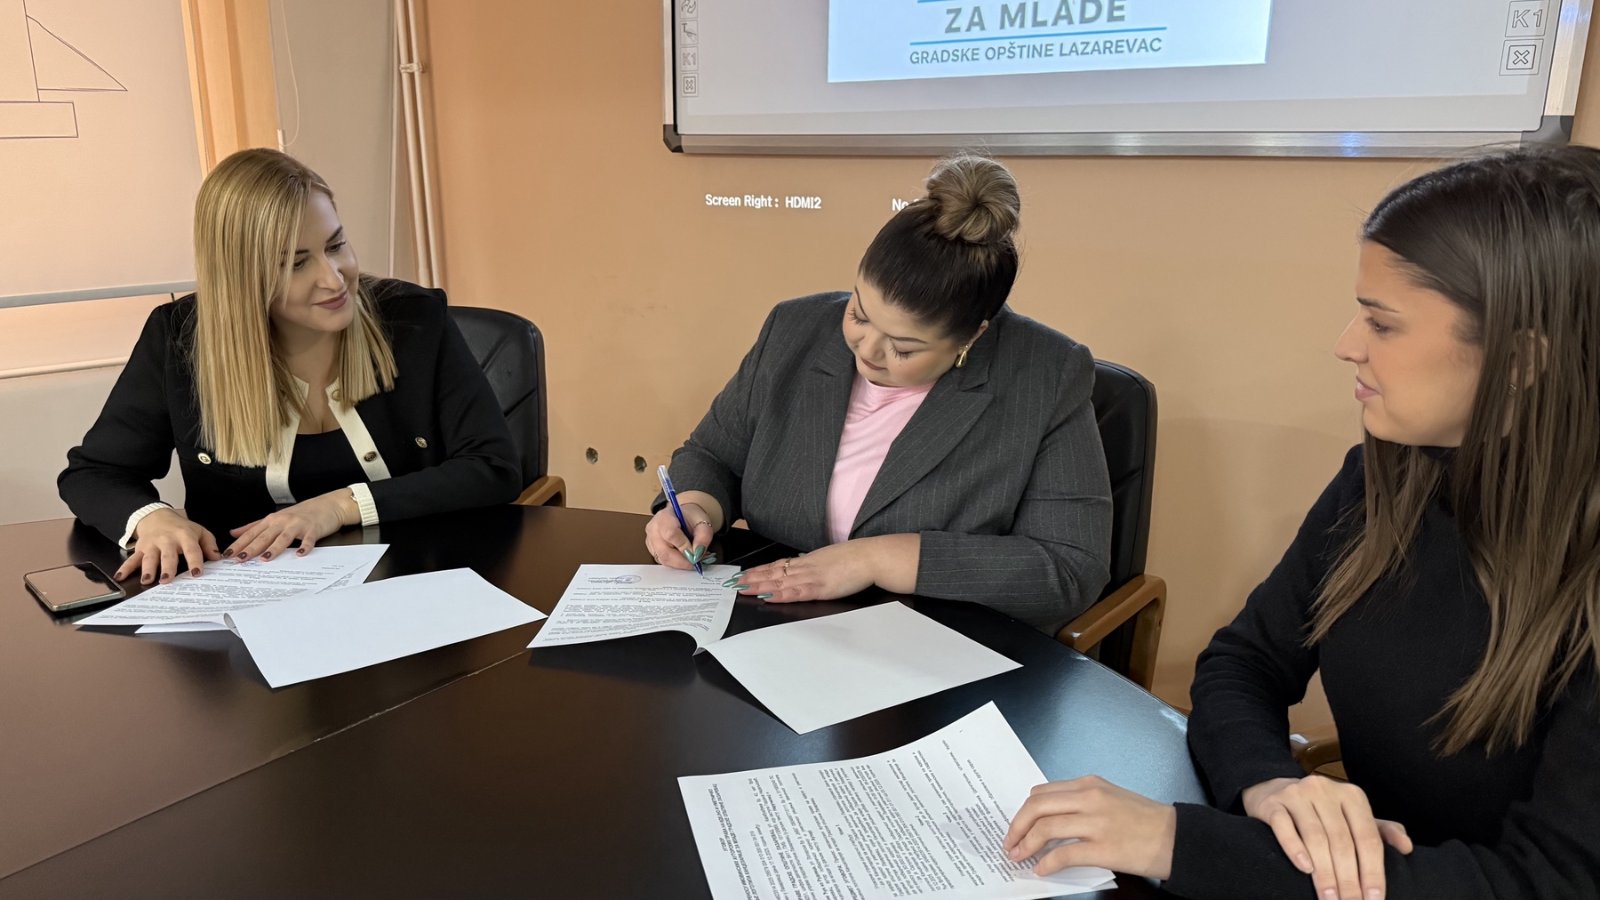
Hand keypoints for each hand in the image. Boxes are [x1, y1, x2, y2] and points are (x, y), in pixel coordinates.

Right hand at [116, 508, 222, 584]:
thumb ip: (210, 545)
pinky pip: (131, 559)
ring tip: (147, 580)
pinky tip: (119, 577)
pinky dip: (125, 568)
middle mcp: (167, 540)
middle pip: (168, 555)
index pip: (192, 550)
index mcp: (184, 536)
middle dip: (167, 567)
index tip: (197, 573)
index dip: (195, 561)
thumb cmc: (181, 528)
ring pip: (149, 557)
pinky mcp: (140, 549)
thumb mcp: (199, 531)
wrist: (157, 516)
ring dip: (147, 569)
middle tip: (167, 579)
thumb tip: (218, 558)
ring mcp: (152, 545)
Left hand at [225, 490, 356, 560]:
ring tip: (264, 558)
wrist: (328, 505)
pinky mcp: (313, 529)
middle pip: (264, 536)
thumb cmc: (302, 513)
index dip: (239, 544)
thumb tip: (233, 533)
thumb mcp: (275, 518)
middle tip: (240, 560)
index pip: (251, 534)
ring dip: (274, 548)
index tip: (227, 555)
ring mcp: (298, 525)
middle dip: (251, 548)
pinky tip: (300, 555)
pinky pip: (308, 540)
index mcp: (272, 520)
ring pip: (283, 538)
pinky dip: (304, 547)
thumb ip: (254, 526)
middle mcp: (283, 522)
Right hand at [643, 502, 715, 569]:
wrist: (681, 516)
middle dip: (683, 561)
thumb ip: (703, 536)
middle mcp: (653, 529)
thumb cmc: (690, 517)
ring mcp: (650, 541)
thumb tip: (698, 553)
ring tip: (692, 558)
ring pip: (663, 559)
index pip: (670, 534)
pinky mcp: (652, 550)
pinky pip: (663, 561)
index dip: (684, 547)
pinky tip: (683, 558)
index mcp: (664, 517)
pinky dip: (675, 563)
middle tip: (696, 562)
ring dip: (680, 563)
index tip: (696, 553)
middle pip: (664, 552)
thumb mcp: (703, 522)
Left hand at [731, 540, 879, 602]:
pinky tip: (769, 597)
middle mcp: (805, 567)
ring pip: (780, 582)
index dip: (760, 570)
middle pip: (774, 573)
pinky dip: (781, 595)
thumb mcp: (829, 559)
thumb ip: (815, 565)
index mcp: (807, 561)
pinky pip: (796, 592)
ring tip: (743, 590)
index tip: (745, 574)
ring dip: (760, 586)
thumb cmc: (854, 559)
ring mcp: (811, 577)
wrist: (870, 557)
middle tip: (734, 584)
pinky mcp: (820, 587)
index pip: (778, 565)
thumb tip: (803, 567)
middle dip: (753, 579)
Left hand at [1003, 776, 1175, 879]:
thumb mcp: (1111, 798)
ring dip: (1026, 844)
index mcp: (1090, 784)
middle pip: (1037, 807)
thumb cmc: (1146, 820)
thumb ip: (1081, 802)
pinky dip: (1047, 862)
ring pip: (1045, 828)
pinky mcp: (1104, 848)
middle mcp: (1090, 797)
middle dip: (1017, 825)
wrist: (1177, 837)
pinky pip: (1064, 854)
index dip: (1024, 810)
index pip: (1042, 792)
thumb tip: (1050, 819)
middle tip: (1009, 841)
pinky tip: (1041, 869)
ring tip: (1018, 855)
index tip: (1017, 824)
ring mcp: (1096, 822)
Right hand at [1242, 775, 1413, 899]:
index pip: (1368, 838)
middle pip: (1342, 841)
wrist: (1273, 790)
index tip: (1373, 899)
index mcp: (1352, 796)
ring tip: (1329, 898)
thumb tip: (1407, 847)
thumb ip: (1381, 831)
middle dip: (1348, 879)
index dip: (1372, 871)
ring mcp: (1297, 794)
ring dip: (1324, 873)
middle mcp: (1325, 790)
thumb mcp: (1353, 817)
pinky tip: (1304, 868)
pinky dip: (1294, 848)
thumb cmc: (1321, 812)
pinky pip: (1284, 827)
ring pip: (1315, 837)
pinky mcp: (1273, 803)